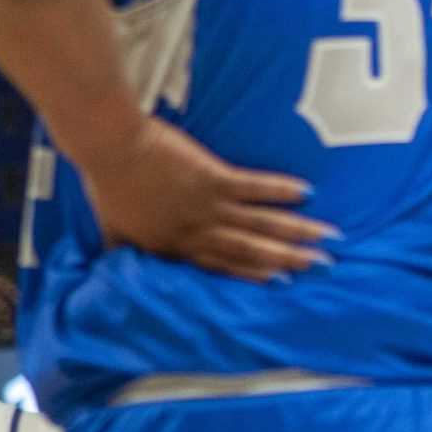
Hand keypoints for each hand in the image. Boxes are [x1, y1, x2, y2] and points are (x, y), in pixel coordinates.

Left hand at [76, 117, 333, 281]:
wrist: (110, 149)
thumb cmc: (106, 184)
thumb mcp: (110, 228)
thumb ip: (121, 250)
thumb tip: (111, 268)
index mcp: (173, 247)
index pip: (219, 267)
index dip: (251, 275)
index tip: (281, 282)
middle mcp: (196, 233)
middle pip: (249, 251)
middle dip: (287, 260)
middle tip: (320, 266)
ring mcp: (207, 207)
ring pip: (259, 225)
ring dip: (295, 232)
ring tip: (326, 238)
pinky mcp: (212, 178)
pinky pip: (253, 188)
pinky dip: (279, 191)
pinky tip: (305, 193)